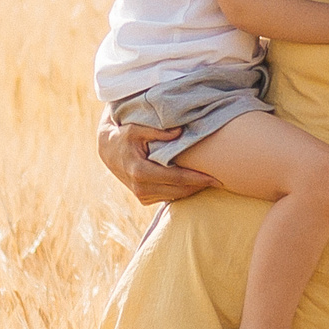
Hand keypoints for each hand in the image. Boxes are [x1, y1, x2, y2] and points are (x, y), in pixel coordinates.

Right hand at [96, 118, 219, 204]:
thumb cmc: (124, 136)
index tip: (216, 178)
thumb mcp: (136, 129)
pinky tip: (194, 184)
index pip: (177, 179)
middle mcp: (141, 188)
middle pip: (179, 191)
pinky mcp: (144, 199)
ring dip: (193, 190)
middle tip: (220, 180)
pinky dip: (182, 192)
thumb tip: (180, 131)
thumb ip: (157, 130)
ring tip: (210, 181)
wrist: (108, 152)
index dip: (198, 179)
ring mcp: (142, 196)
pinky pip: (169, 197)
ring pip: (176, 197)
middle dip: (200, 186)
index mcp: (141, 172)